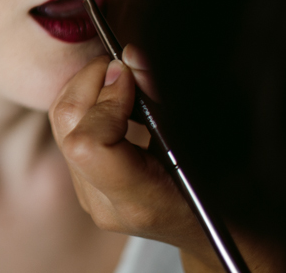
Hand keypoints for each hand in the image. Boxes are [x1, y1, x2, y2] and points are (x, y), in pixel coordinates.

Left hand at [49, 47, 285, 272]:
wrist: (213, 229)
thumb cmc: (224, 188)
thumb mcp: (206, 140)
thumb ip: (165, 98)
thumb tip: (130, 56)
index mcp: (139, 202)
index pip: (88, 143)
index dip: (106, 98)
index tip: (131, 75)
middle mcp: (104, 202)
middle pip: (67, 124)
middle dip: (92, 81)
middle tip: (124, 64)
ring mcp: (88, 195)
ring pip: (61, 121)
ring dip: (87, 88)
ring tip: (122, 77)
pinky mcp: (82, 182)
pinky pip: (68, 129)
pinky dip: (87, 102)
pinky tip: (115, 97)